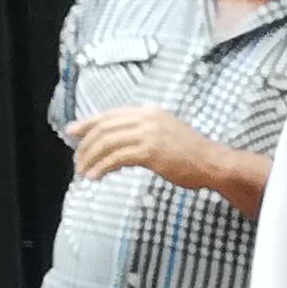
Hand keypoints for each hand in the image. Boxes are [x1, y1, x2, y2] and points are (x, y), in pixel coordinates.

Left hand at [70, 107, 226, 193]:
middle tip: (78, 160)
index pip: (110, 115)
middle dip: (86, 145)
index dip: (87, 123)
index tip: (72, 132)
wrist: (214, 163)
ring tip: (84, 171)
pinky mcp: (149, 151)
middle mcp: (146, 118)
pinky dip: (102, 167)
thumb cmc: (192, 153)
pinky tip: (96, 176)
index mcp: (148, 111)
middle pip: (104, 128)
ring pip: (107, 143)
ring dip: (91, 158)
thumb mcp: (166, 132)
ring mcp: (148, 134)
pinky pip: (116, 158)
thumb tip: (116, 141)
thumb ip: (143, 130)